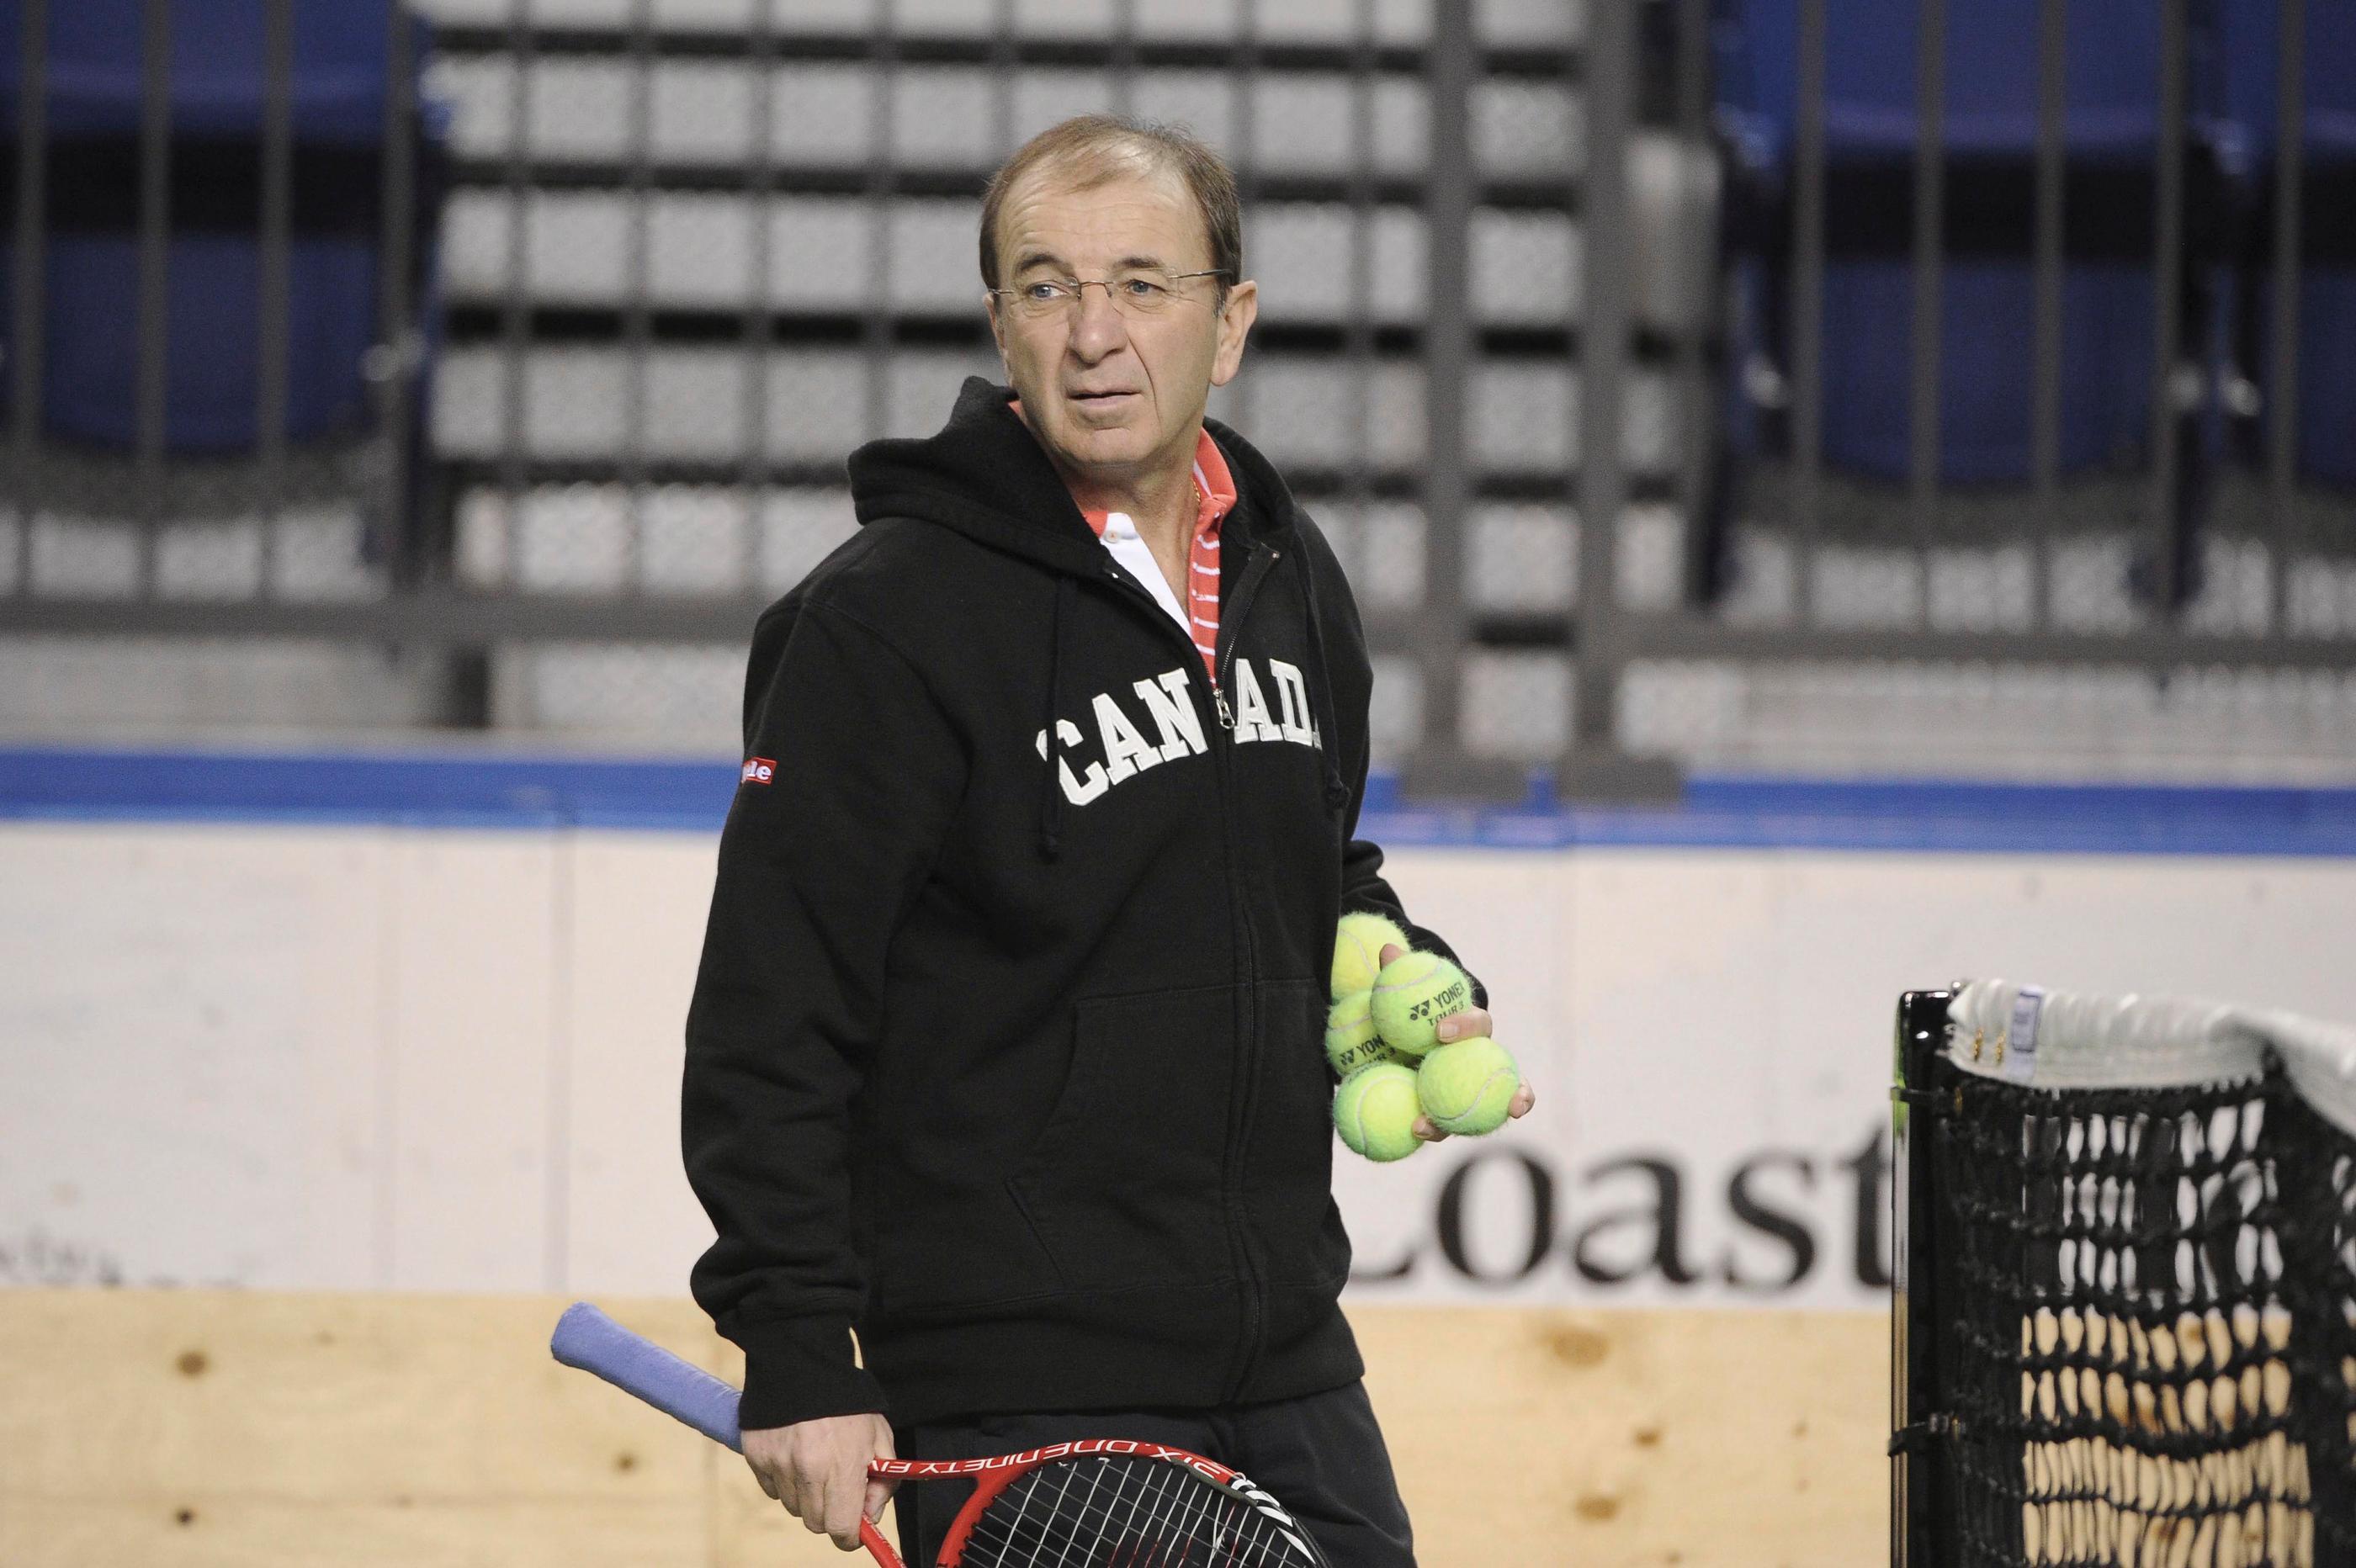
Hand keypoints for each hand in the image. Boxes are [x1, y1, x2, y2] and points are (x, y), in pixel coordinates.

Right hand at [741, 1412, 897, 1550]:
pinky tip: (794, 1455)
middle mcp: (807, 1471)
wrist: (802, 1363)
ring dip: (807, 1496)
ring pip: (794, 1508)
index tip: (855, 1528)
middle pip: (816, 1523)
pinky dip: (784, 1481)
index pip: (842, 1528)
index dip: (851, 1535)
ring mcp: (778, 1465)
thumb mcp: (879, 1436)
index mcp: (842, 1466)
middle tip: (837, 1487)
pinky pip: (772, 1490)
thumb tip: (871, 1517)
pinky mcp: (757, 1458)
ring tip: (815, 1463)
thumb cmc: (847, 1402)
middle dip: (830, 1513)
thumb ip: (883, 1481)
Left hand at [1378, 942, 1537, 1141]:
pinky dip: (1435, 1129)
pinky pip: (1450, 1123)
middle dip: (1518, 1092)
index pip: (1479, 1023)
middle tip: (1512, 1104)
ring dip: (1473, 1122)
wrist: (1404, 1035)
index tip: (1440, 1031)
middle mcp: (1481, 1062)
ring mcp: (1472, 1090)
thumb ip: (1399, 973)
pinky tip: (1414, 1133)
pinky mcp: (1454, 1110)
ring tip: (1438, 1129)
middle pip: (1507, 1077)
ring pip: (1486, 1110)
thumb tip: (1387, 949)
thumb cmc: (1411, 1011)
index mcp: (1473, 1029)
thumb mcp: (1402, 991)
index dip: (1464, 1026)